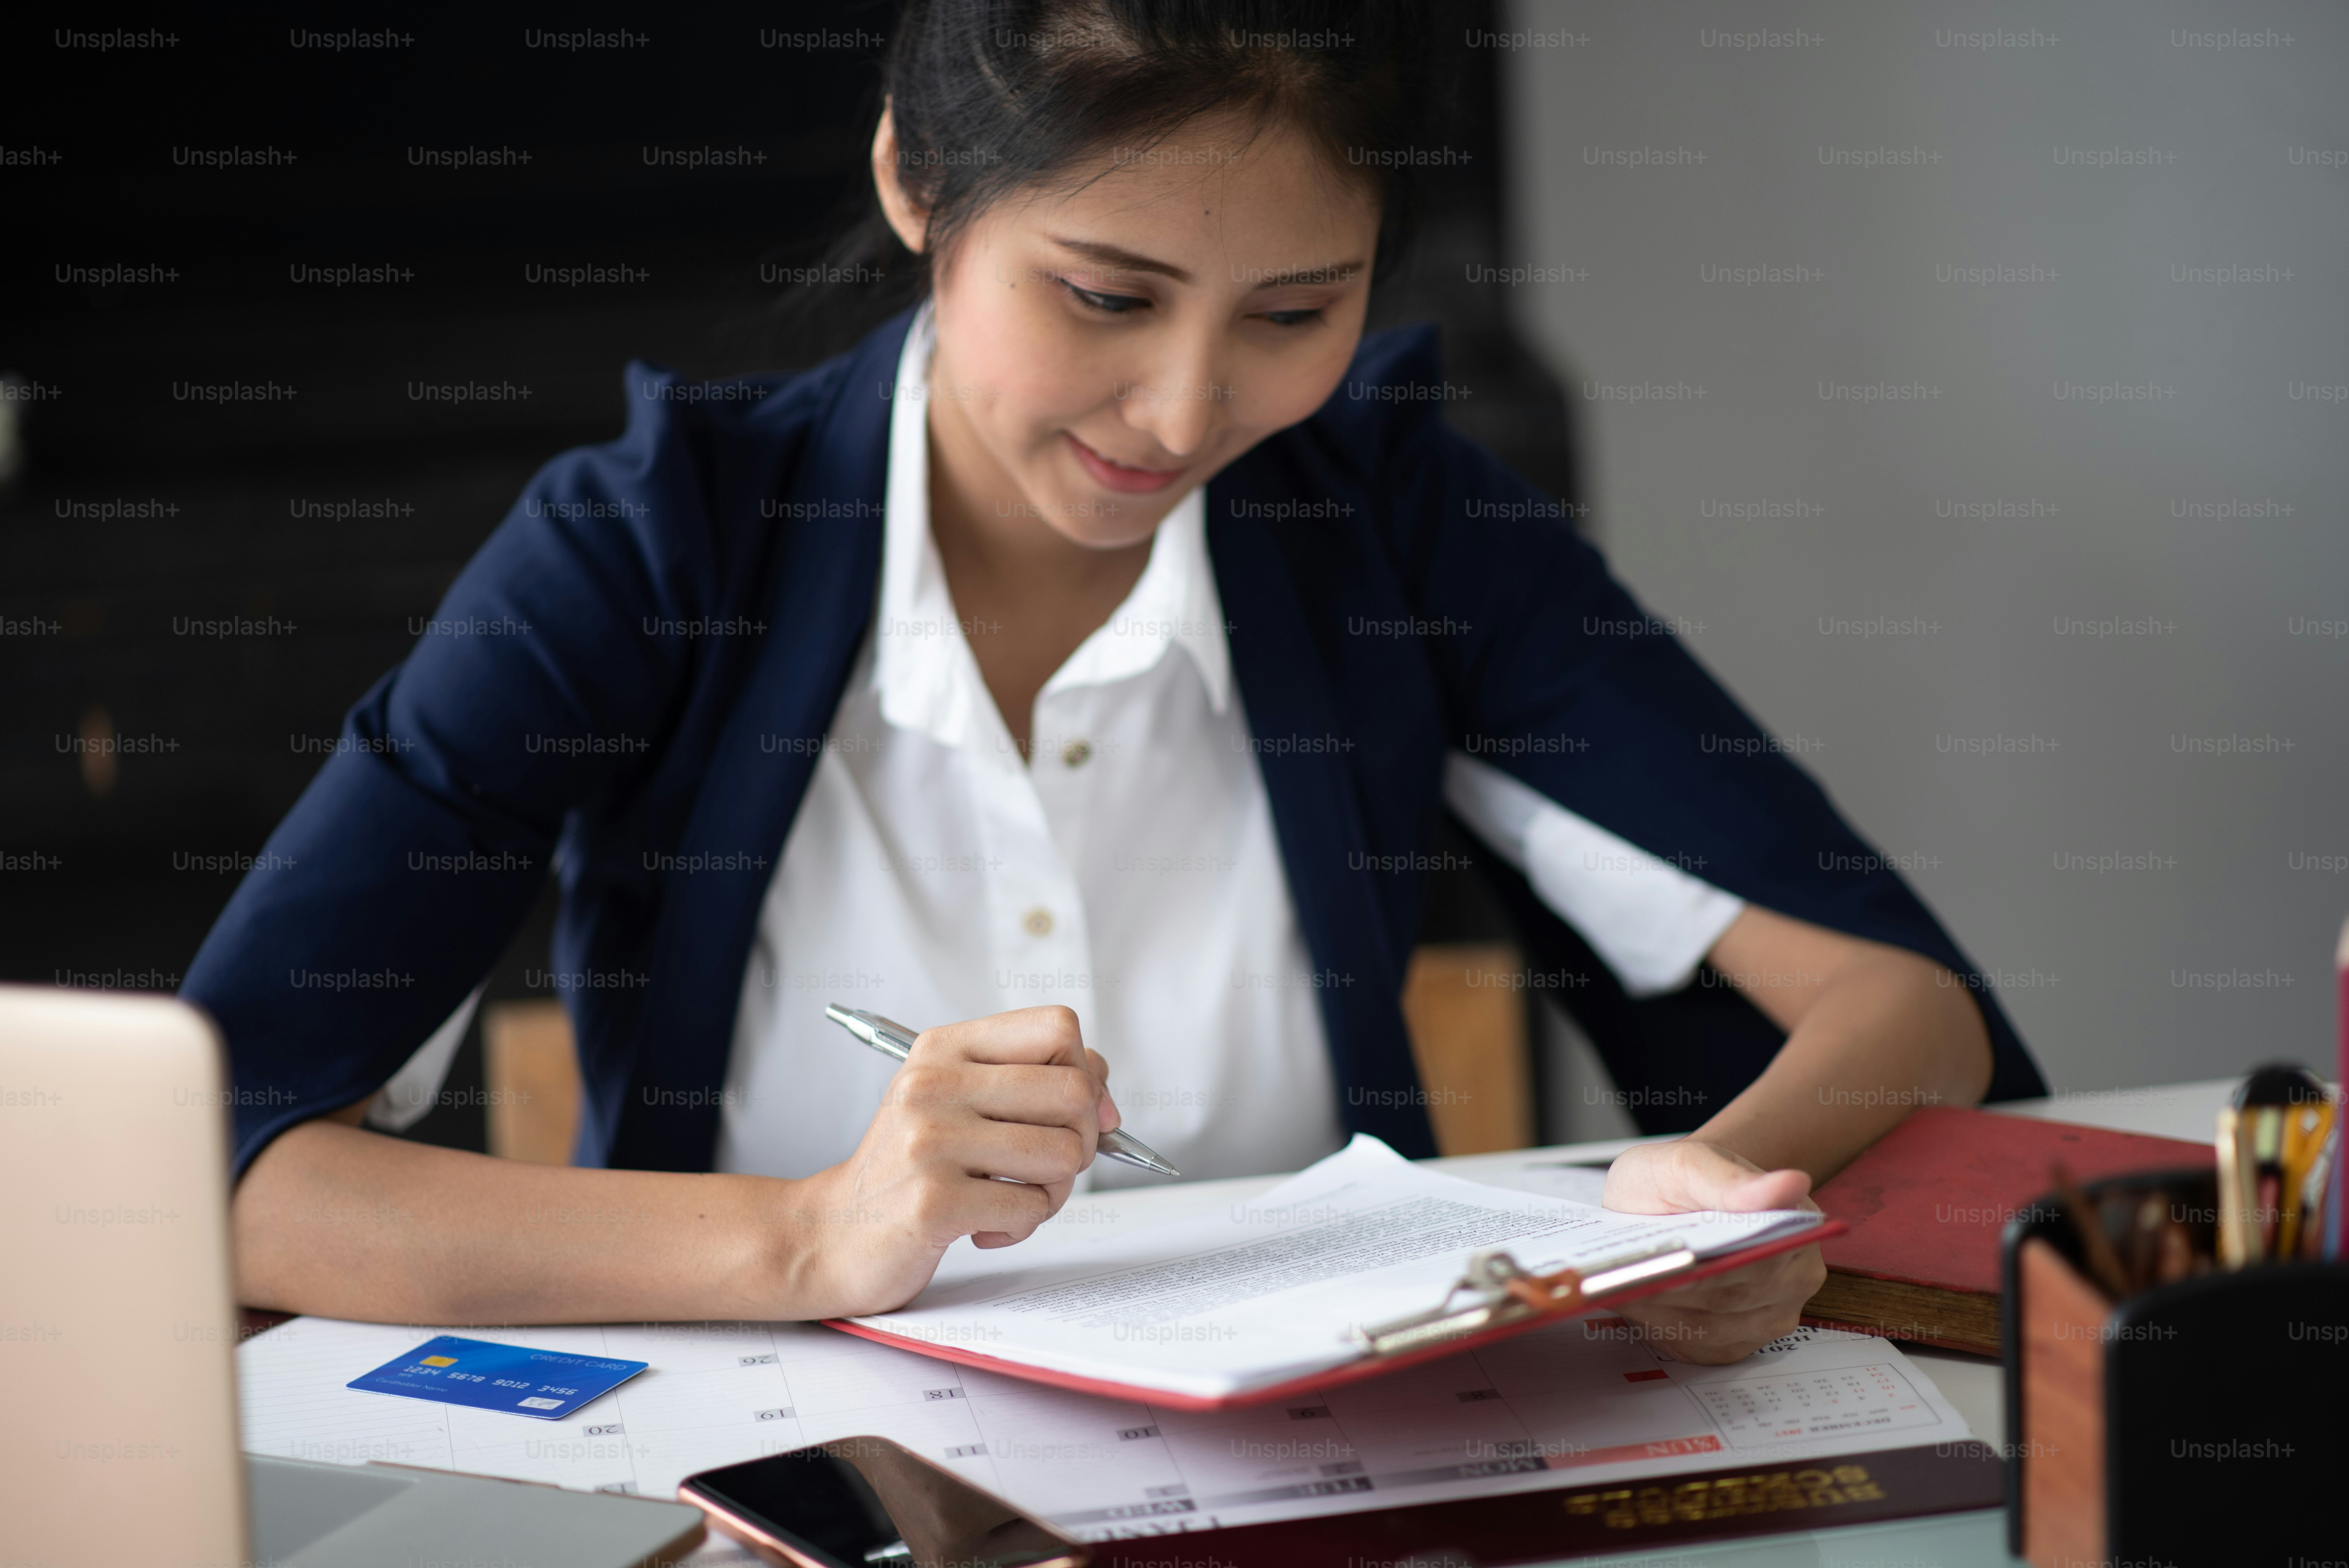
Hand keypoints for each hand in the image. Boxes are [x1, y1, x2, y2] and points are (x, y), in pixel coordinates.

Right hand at [785, 1006, 1120, 1317]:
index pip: (1058, 1027)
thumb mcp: (956, 1100)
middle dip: (1083, 1139)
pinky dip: (1021, 1226)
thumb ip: (1028, 1083)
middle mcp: (934, 1084)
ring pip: (1063, 1154)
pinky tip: (983, 1225)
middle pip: (1075, 1091)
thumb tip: (1107, 1099)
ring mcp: (930, 1141)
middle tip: (1046, 1166)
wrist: (834, 1232)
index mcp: (944, 1048)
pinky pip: (1031, 1207)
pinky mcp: (934, 1202)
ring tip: (1010, 1196)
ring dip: (1053, 1191)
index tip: (1080, 1112)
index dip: (1087, 1071)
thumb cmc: (908, 1167)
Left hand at [1599, 1138, 1825, 1364]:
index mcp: (1795, 1226)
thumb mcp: (1689, 1162)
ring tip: (1624, 1288)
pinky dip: (1665, 1329)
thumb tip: (1789, 1184)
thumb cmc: (1681, 1180)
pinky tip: (1637, 1304)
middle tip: (1630, 1279)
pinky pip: (1702, 1346)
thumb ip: (1731, 1180)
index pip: (1762, 1259)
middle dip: (1679, 1291)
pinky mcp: (1736, 1341)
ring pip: (1715, 1328)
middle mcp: (1793, 1278)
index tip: (1674, 1263)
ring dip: (1665, 1312)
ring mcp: (1768, 1315)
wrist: (1672, 1199)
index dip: (1715, 1267)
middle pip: (1734, 1298)